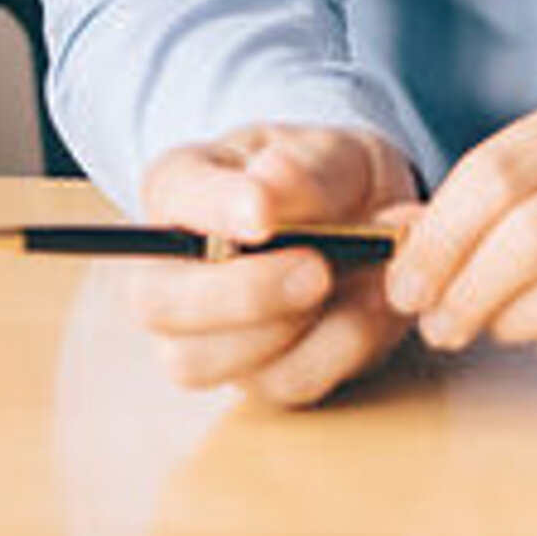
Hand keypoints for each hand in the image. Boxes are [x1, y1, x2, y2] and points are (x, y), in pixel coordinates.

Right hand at [133, 123, 419, 406]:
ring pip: (207, 361)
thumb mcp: (338, 154)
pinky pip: (284, 381)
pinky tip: (378, 304)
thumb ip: (308, 170)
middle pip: (158, 303)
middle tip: (318, 271)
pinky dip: (342, 348)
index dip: (213, 209)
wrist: (376, 224)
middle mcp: (173, 267)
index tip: (263, 213)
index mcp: (182, 185)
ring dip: (299, 329)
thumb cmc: (335, 177)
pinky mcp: (257, 374)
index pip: (173, 193)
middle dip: (242, 293)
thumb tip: (269, 178)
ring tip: (370, 282)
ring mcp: (203, 332)